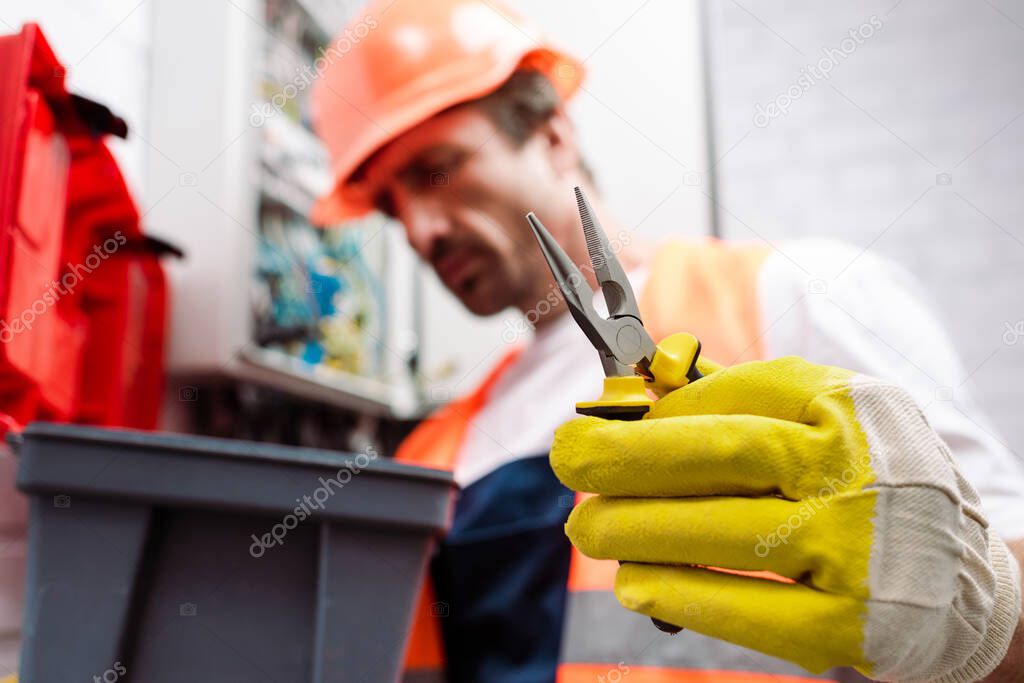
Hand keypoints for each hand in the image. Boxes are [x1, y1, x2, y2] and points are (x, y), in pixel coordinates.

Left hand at [551, 356, 1020, 680]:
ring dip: (635, 529)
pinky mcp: (852, 623)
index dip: (656, 412)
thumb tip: (637, 413)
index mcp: (845, 406)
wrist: (960, 574)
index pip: (733, 395)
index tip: (603, 422)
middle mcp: (854, 468)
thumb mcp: (825, 423)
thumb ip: (742, 409)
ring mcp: (856, 547)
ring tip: (588, 529)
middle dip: (624, 457)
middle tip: (568, 462)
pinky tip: (634, 583)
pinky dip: (681, 595)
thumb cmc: (866, 483)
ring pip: (722, 532)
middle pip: (719, 454)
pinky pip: (749, 611)